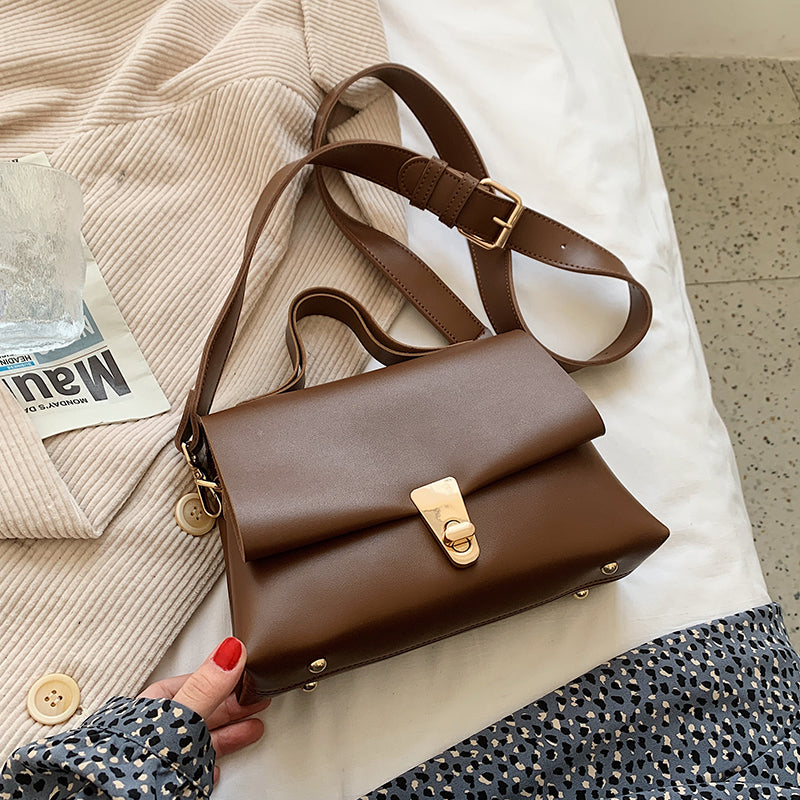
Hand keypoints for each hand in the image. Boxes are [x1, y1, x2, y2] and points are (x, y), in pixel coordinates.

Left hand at [139, 637, 269, 783]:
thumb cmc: (135, 763)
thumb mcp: (179, 716)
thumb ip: (206, 686)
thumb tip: (229, 651)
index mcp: (153, 707)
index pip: (194, 682)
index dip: (224, 677)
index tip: (247, 674)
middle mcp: (156, 730)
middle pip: (202, 710)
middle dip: (232, 705)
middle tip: (257, 699)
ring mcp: (161, 757)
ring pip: (200, 738)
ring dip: (229, 732)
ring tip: (252, 728)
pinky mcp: (166, 780)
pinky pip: (193, 765)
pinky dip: (211, 760)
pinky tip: (218, 764)